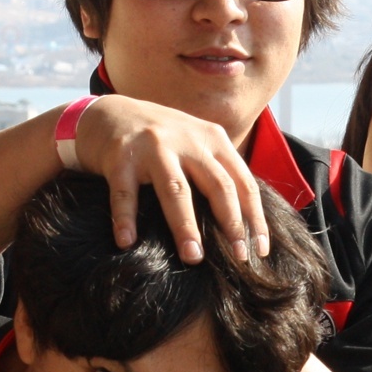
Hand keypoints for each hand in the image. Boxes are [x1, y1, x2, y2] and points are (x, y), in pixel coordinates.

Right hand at [73, 96, 268, 264]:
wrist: (111, 113)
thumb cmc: (163, 140)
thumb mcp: (197, 145)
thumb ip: (220, 172)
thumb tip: (248, 224)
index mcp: (213, 140)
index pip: (243, 183)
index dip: (254, 218)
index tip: (260, 250)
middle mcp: (188, 140)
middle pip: (217, 185)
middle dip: (231, 223)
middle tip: (238, 257)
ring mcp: (154, 147)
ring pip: (176, 190)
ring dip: (185, 226)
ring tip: (193, 257)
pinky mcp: (121, 156)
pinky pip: (125, 192)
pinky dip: (125, 217)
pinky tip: (127, 242)